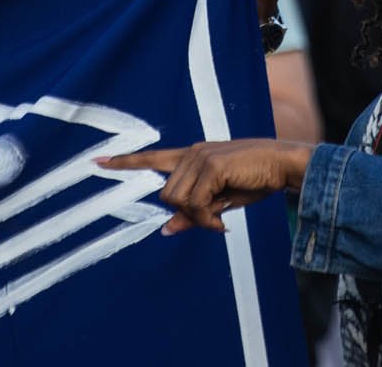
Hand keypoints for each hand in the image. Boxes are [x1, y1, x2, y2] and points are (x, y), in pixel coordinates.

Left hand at [99, 139, 313, 234]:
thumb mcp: (220, 200)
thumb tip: (167, 229)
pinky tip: (222, 221)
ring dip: (198, 218)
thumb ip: (193, 211)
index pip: (152, 158)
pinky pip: (195, 204)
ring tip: (219, 219)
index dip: (125, 162)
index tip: (98, 162)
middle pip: (166, 195)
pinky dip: (207, 219)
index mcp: (192, 156)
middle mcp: (192, 153)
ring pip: (177, 201)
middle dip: (187, 215)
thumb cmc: (255, 180)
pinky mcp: (210, 165)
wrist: (282, 165)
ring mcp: (200, 157)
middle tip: (213, 221)